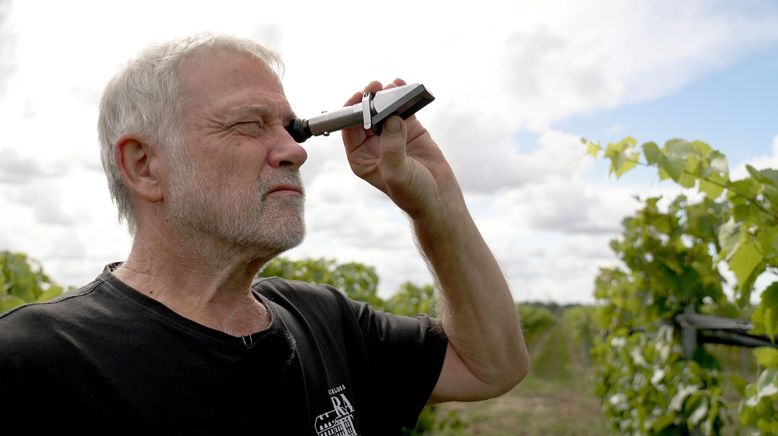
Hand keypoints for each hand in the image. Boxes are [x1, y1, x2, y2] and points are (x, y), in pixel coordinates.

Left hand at [341, 79, 460, 219]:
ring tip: (392, 85)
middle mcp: (372, 144)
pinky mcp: (409, 129)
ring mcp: (390, 135)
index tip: (359, 98)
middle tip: (376, 87)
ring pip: (383, 109)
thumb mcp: (397, 173)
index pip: (349, 128)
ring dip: (386, 95)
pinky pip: (402, 108)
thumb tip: (392, 119)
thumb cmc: (413, 193)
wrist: (439, 198)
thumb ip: (392, 147)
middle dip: (369, 99)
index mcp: (360, 157)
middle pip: (365, 114)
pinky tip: (404, 86)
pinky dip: (402, 97)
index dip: (351, 110)